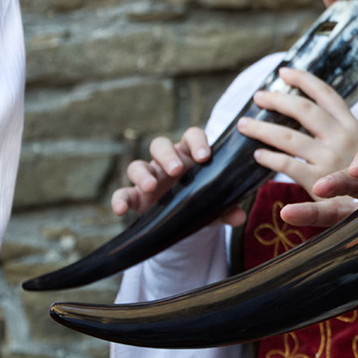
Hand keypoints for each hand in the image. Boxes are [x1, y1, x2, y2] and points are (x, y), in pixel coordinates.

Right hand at [110, 127, 247, 225]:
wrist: (187, 220)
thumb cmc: (204, 201)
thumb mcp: (217, 206)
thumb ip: (228, 209)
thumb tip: (239, 216)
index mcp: (191, 155)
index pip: (192, 136)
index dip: (197, 142)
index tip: (204, 156)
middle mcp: (167, 161)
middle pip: (160, 145)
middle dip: (167, 155)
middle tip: (176, 170)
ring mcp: (149, 177)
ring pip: (138, 165)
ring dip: (143, 174)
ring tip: (151, 186)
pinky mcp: (135, 197)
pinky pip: (122, 193)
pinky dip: (119, 200)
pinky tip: (121, 210)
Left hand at [236, 66, 357, 198]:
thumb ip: (337, 132)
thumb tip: (306, 112)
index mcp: (354, 127)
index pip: (327, 95)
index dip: (305, 80)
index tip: (284, 72)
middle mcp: (343, 139)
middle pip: (305, 111)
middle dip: (278, 100)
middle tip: (258, 97)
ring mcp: (330, 159)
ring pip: (287, 136)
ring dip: (261, 129)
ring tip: (245, 125)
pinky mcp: (317, 181)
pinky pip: (284, 164)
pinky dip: (268, 158)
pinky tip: (259, 156)